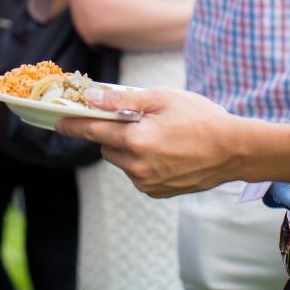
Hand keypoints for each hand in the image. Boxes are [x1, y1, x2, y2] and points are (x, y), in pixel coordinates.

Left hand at [56, 86, 241, 197]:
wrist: (233, 150)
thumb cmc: (200, 118)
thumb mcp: (162, 98)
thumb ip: (123, 99)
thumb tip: (93, 97)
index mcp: (136, 140)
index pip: (93, 131)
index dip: (73, 124)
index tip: (57, 121)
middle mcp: (137, 166)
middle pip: (106, 146)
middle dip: (112, 132)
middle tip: (134, 118)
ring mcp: (147, 182)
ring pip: (121, 160)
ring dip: (128, 147)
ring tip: (157, 134)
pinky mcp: (157, 191)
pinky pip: (136, 173)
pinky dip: (141, 161)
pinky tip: (164, 150)